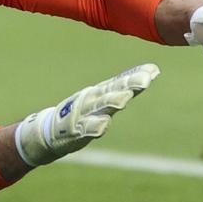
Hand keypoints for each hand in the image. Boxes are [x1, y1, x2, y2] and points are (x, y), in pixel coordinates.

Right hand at [13, 63, 158, 165]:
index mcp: (100, 92)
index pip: (121, 82)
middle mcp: (92, 99)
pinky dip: (94, 126)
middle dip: (129, 85)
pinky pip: (85, 128)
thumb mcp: (104, 98)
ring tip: (125, 99)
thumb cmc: (82, 112)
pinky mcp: (74, 131)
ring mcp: (82, 114)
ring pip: (100, 107)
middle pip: (113, 91)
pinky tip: (103, 125)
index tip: (154, 70)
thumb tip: (151, 74)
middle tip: (145, 80)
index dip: (136, 76)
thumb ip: (126, 87)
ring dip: (112, 101)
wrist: (48, 130)